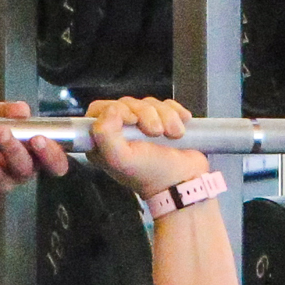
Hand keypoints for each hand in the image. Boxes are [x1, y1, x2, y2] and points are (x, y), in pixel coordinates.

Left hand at [0, 98, 66, 194]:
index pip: (55, 164)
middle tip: (1, 132)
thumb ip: (11, 111)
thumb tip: (21, 110)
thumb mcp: (0, 114)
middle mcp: (21, 173)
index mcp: (36, 157)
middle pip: (24, 170)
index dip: (51, 155)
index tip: (38, 138)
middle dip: (13, 150)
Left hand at [80, 96, 206, 199]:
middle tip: (156, 133)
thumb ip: (105, 135)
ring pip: (149, 103)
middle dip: (146, 114)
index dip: (118, 110)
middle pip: (127, 103)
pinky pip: (167, 105)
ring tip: (171, 134)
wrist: (184, 181)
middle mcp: (121, 132)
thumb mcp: (121, 160)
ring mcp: (142, 127)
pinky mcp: (162, 122)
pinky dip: (176, 114)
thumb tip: (111, 110)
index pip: (101, 109)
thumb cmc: (152, 175)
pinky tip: (178, 129)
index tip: (132, 121)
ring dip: (165, 117)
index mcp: (103, 141)